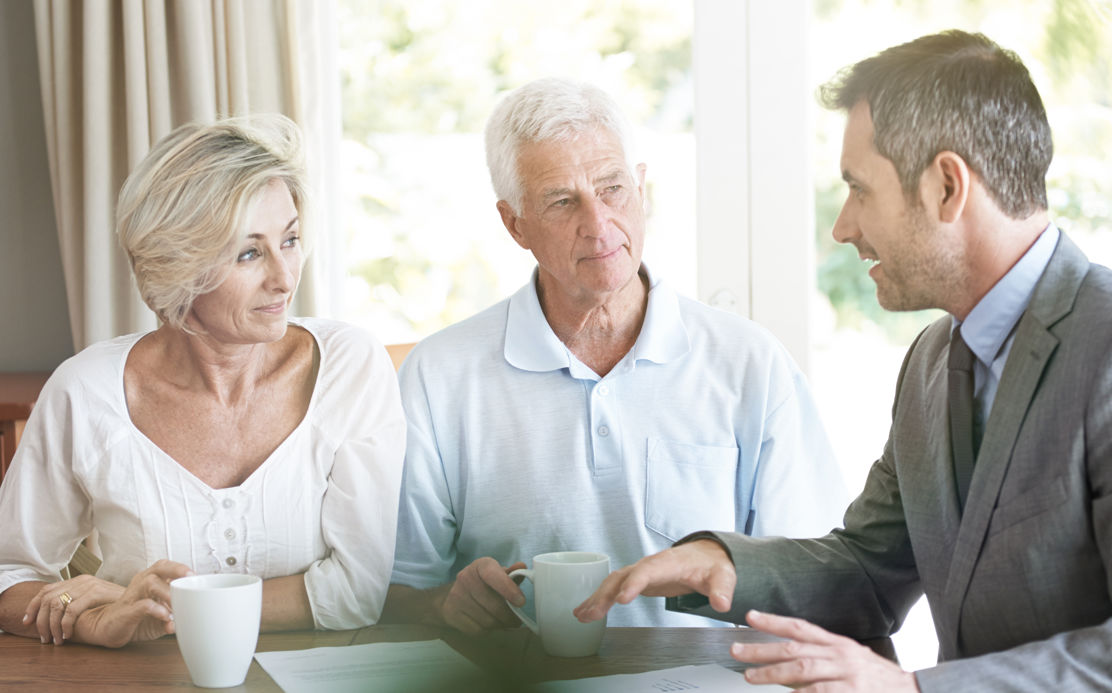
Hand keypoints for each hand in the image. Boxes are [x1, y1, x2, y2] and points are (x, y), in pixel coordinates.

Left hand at [24, 574, 124, 644]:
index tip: (27, 622)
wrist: (141, 602)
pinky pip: (71, 609)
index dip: (32, 606)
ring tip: (56, 639)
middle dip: (41, 621)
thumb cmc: (117, 607)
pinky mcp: (96, 592)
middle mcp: (81, 580)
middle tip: (44, 638)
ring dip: (52, 625)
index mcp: (78, 581)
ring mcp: (89, 584)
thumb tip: (53, 616)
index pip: (46, 590)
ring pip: (56, 604)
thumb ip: (76, 603)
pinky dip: (65, 624)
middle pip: (47, 598)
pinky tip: (68, 634)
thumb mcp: (92, 603)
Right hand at [72, 559, 192, 647]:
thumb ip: (172, 619)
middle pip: (159, 568)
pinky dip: (155, 609)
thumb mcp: (159, 618)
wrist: (108, 629)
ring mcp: (132, 596)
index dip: (181, 568)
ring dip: (167, 592)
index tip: (196, 576)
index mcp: (150, 581)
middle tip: (190, 580)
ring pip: (150, 583)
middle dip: (176, 571)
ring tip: (178, 604)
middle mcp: (141, 584)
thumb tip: (182, 624)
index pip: (166, 566)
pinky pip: (141, 605)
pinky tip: (166, 616)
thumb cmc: (138, 619)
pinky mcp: (126, 611)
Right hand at [436, 557, 525, 633]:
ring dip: (500, 625)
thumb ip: (512, 574)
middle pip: (494, 605)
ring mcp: (457, 596)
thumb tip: (522, 567)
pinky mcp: (452, 613)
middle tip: (517, 620)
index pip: (493, 575)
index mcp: (480, 566)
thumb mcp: (498, 575)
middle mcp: (465, 578)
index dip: (508, 589)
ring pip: (488, 621)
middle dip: (510, 616)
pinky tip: (488, 624)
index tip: (521, 602)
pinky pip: (478, 629)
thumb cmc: (484, 584)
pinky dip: (488, 630)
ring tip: (503, 622)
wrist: (455, 595)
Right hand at [574, 539, 734, 622]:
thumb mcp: (723, 576)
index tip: (621, 599)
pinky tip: (586, 612)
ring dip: (596, 597)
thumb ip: (722, 589)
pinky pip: (614, 587)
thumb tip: (722, 603)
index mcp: (668, 563)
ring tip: (580, 615)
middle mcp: (650, 565)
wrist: (706, 555)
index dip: (633, 584)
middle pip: (622, 576)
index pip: (647, 571)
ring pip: (613, 582)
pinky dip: (599, 598)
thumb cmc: (712, 565)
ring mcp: (641, 572)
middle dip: (605, 594)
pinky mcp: (637, 580)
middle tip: (592, 613)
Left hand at [732, 610, 918, 691]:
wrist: (912, 692)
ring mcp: (847, 674)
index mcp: (838, 643)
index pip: (800, 627)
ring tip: (751, 677)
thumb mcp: (850, 660)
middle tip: (737, 652)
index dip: (774, 621)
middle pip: (794, 648)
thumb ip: (820, 659)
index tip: (750, 616)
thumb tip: (784, 662)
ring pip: (802, 670)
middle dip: (761, 650)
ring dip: (773, 673)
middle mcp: (840, 654)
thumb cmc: (877, 679)